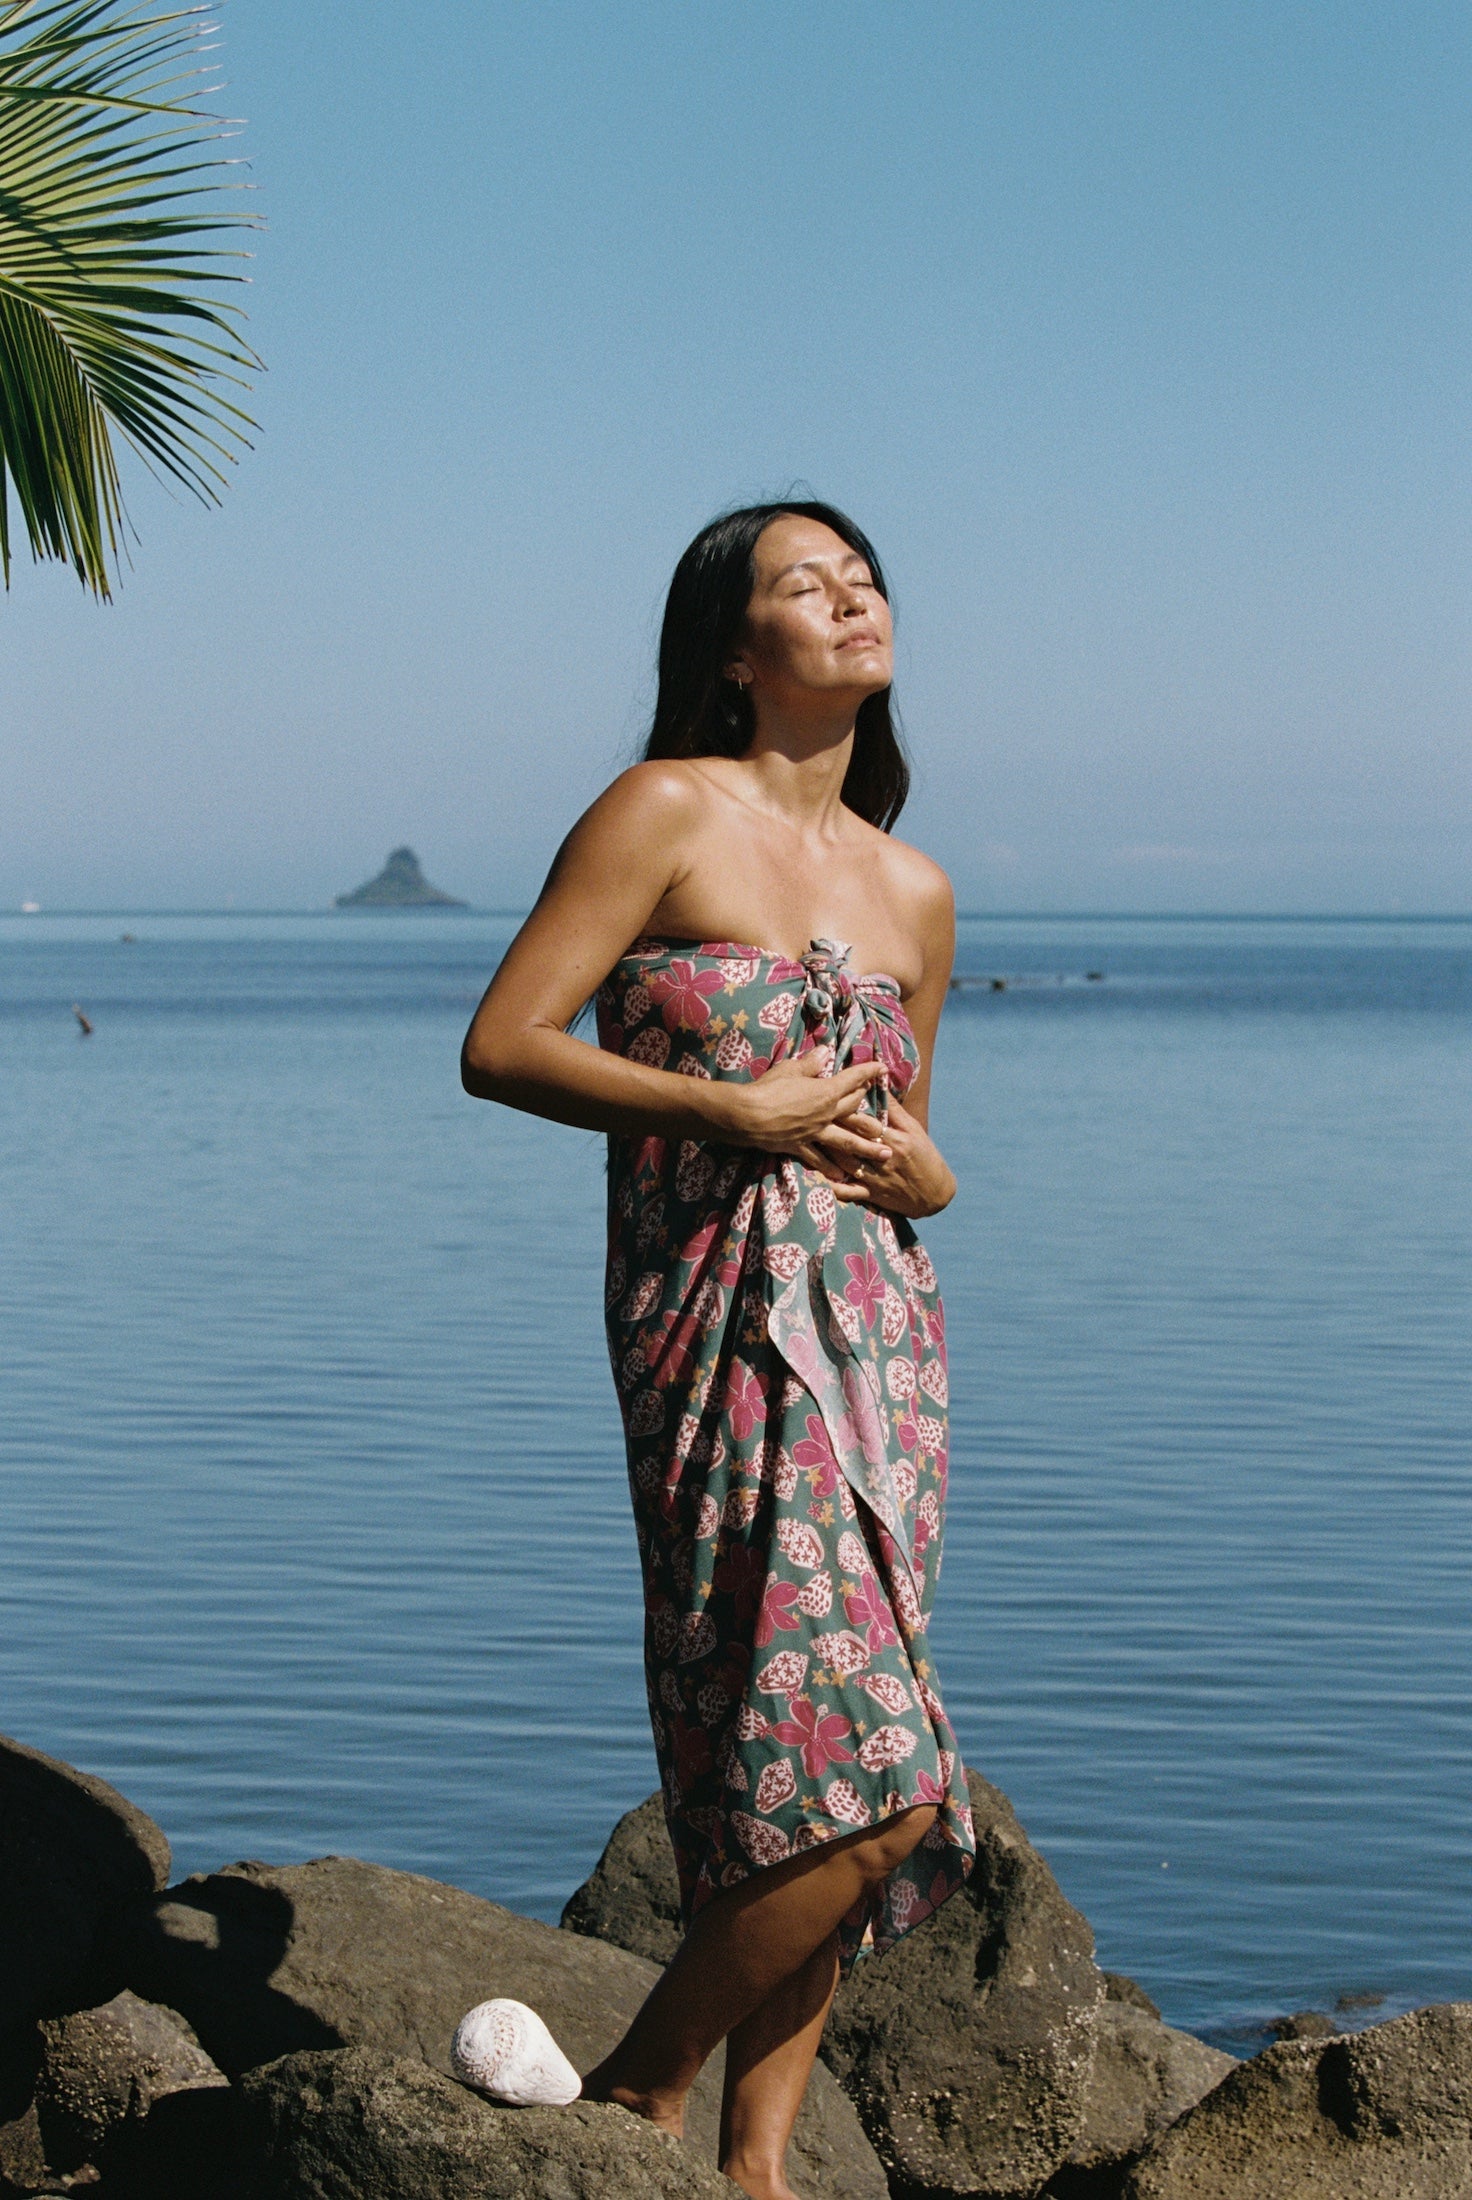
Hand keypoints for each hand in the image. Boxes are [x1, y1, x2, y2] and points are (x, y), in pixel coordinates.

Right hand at [718, 1052, 891, 1180]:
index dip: (869, 1072)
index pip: (853, 1079)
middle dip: (870, 1112)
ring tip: (884, 1155)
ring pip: (848, 1142)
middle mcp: (826, 1113)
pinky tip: (842, 1176)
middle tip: (882, 1118)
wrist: (747, 1115)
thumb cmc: (767, 1087)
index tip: (882, 1068)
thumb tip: (825, 1052)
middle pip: (854, 1111)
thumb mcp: (789, 1069)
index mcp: (825, 1091)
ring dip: (867, 1149)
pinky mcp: (800, 1147)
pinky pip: (819, 1160)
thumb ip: (810, 1064)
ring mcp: (815, 1133)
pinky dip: (831, 1168)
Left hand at [821, 1095, 955, 1217]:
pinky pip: (849, 1192)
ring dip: (826, 1152)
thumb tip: (879, 1085)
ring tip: (807, 1139)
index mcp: (894, 1140)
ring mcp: (876, 1179)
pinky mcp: (872, 1195)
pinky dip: (833, 1186)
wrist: (936, 1194)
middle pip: (851, 1141)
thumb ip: (895, 1110)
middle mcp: (883, 1159)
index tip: (829, 1098)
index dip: (846, 1110)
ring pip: (845, 1164)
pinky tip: (817, 1176)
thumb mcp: (915, 1130)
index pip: (865, 1122)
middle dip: (831, 1128)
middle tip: (811, 1116)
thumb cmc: (926, 1157)